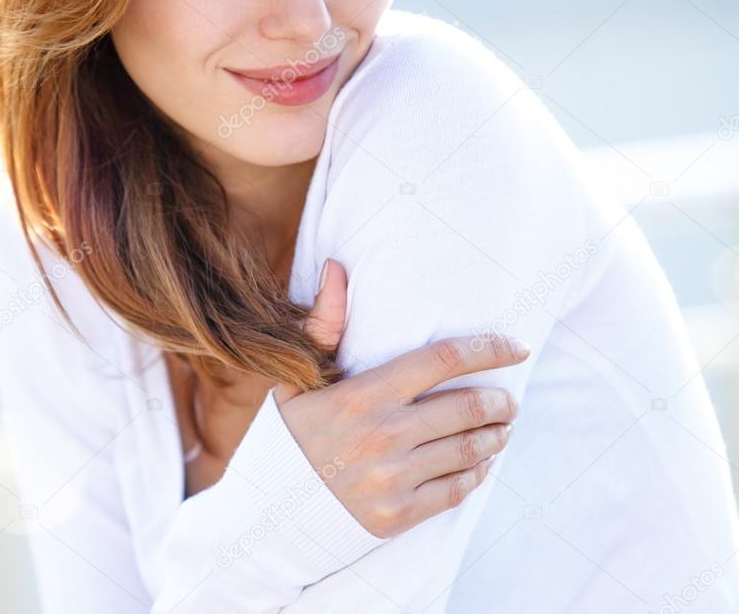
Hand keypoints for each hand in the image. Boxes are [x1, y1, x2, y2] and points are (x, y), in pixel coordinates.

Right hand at [275, 258, 528, 538]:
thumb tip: (336, 267)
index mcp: (362, 395)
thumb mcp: (298, 374)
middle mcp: (383, 435)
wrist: (268, 508)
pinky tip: (481, 461)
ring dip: (496, 435)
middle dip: (500, 400)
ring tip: (501, 427)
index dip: (488, 349)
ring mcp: (392, 478)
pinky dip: (478, 472)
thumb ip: (324, 322)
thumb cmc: (290, 432)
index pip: (442, 360)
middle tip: (509, 398)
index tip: (515, 347)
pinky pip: (457, 489)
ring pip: (470, 450)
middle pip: (468, 407)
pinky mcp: (398, 515)